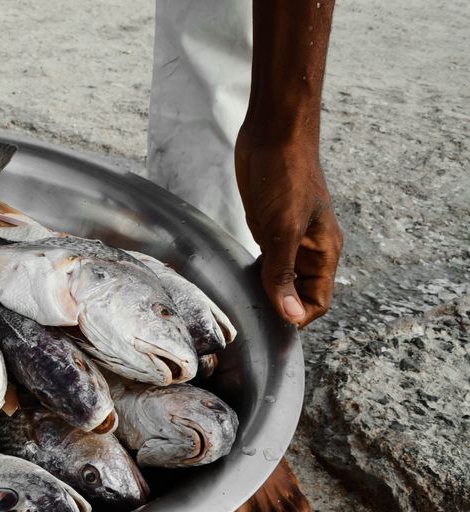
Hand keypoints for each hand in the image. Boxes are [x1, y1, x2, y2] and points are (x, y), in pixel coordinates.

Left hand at [235, 128, 343, 327]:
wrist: (273, 135)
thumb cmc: (286, 175)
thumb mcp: (283, 229)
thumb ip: (284, 274)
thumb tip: (291, 316)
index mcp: (325, 250)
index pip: (319, 300)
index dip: (297, 316)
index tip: (268, 323)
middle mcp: (311, 248)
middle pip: (301, 293)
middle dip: (280, 307)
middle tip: (248, 312)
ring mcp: (290, 238)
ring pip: (283, 279)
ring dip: (267, 291)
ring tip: (242, 297)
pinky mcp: (270, 228)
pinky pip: (268, 261)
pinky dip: (257, 272)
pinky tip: (239, 275)